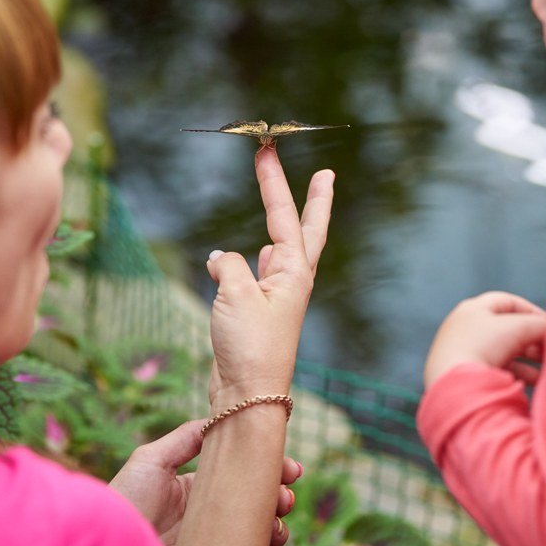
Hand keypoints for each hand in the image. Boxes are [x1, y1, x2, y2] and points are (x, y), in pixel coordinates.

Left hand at [109, 420, 303, 545]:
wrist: (114, 544)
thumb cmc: (126, 502)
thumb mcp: (150, 460)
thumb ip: (186, 438)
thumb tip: (219, 418)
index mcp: (195, 490)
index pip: (240, 476)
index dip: (268, 470)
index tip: (291, 469)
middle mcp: (207, 515)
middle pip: (255, 502)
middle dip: (278, 495)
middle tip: (284, 495)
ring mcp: (212, 538)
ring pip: (258, 529)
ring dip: (277, 522)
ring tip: (276, 517)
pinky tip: (268, 539)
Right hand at [205, 147, 333, 407]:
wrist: (246, 395)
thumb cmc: (249, 346)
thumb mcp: (235, 295)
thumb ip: (228, 265)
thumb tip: (222, 258)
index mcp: (293, 273)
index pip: (286, 216)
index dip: (275, 181)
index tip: (268, 150)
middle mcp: (290, 282)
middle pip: (305, 230)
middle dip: (309, 200)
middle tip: (324, 173)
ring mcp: (276, 297)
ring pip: (281, 251)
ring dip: (281, 226)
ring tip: (283, 205)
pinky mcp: (257, 313)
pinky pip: (256, 274)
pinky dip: (249, 258)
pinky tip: (245, 255)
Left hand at [423, 291, 545, 387]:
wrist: (456, 384)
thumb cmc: (484, 345)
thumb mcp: (519, 327)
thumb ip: (541, 324)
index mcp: (472, 309)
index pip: (508, 302)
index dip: (532, 311)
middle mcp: (466, 328)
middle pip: (508, 329)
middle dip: (534, 338)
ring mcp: (465, 352)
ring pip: (505, 352)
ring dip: (530, 358)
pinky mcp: (467, 375)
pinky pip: (498, 371)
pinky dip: (519, 374)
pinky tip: (536, 382)